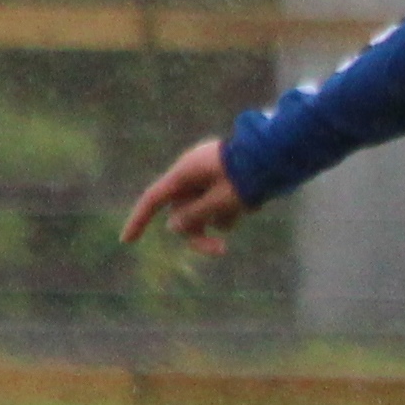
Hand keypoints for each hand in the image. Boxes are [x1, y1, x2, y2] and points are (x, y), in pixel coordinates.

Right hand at [121, 137, 250, 253]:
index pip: (153, 199)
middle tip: (221, 250)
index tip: (126, 241)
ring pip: (204, 209)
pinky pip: (220, 201)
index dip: (138, 220)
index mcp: (184, 172)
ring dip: (222, 218)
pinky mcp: (224, 178)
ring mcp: (208, 175)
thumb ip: (194, 216)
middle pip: (183, 212)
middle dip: (199, 233)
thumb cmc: (248, 176)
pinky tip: (255, 200)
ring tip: (248, 207)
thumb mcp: (220, 201)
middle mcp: (192, 173)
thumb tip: (173, 226)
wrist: (278, 154)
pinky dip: (233, 208)